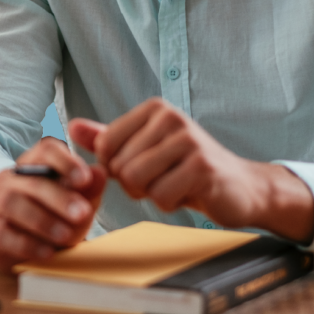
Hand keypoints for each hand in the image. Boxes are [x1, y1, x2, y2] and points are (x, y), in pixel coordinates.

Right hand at [0, 136, 106, 271]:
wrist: (29, 249)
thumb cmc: (56, 218)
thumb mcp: (79, 203)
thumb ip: (90, 189)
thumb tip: (100, 172)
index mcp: (35, 163)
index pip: (46, 149)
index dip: (66, 161)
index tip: (85, 179)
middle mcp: (11, 179)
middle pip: (32, 181)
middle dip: (59, 198)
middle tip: (82, 214)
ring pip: (13, 204)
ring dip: (43, 221)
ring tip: (66, 236)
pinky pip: (2, 234)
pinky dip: (27, 244)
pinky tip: (47, 252)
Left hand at [67, 98, 313, 242]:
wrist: (241, 187)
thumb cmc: (187, 168)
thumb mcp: (144, 149)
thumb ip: (107, 138)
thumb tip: (72, 126)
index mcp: (153, 109)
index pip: (105, 146)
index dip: (117, 168)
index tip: (142, 166)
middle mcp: (170, 117)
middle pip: (120, 166)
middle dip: (136, 184)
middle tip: (164, 178)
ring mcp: (188, 140)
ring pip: (137, 181)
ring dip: (152, 194)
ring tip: (174, 184)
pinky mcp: (202, 167)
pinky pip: (161, 196)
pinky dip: (170, 203)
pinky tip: (189, 193)